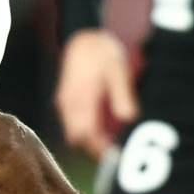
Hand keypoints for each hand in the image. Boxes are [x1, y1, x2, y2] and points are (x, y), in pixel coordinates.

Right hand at [55, 28, 137, 158]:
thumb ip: (122, 96)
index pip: (86, 132)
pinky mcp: (66, 102)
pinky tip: (102, 134)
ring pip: (74, 133)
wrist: (82, 37)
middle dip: (95, 149)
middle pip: (77, 138)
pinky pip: (73, 124)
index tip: (116, 155)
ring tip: (112, 148)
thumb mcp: (117, 71)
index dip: (99, 148)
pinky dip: (86, 133)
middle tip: (118, 156)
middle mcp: (69, 103)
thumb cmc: (102, 52)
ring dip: (90, 142)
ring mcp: (65, 103)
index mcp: (81, 96)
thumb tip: (128, 119)